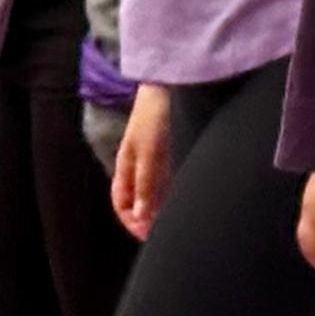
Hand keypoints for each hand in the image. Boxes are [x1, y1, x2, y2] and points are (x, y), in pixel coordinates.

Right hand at [111, 85, 173, 239]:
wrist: (177, 80)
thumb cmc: (157, 113)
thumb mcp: (149, 151)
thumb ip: (146, 183)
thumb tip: (141, 217)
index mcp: (127, 165)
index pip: (122, 203)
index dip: (133, 222)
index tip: (149, 235)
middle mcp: (141, 164)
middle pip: (141, 201)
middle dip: (152, 219)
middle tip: (169, 233)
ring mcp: (159, 157)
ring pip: (159, 192)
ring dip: (166, 207)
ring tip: (183, 221)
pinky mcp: (177, 150)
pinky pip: (174, 179)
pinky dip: (178, 192)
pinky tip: (192, 198)